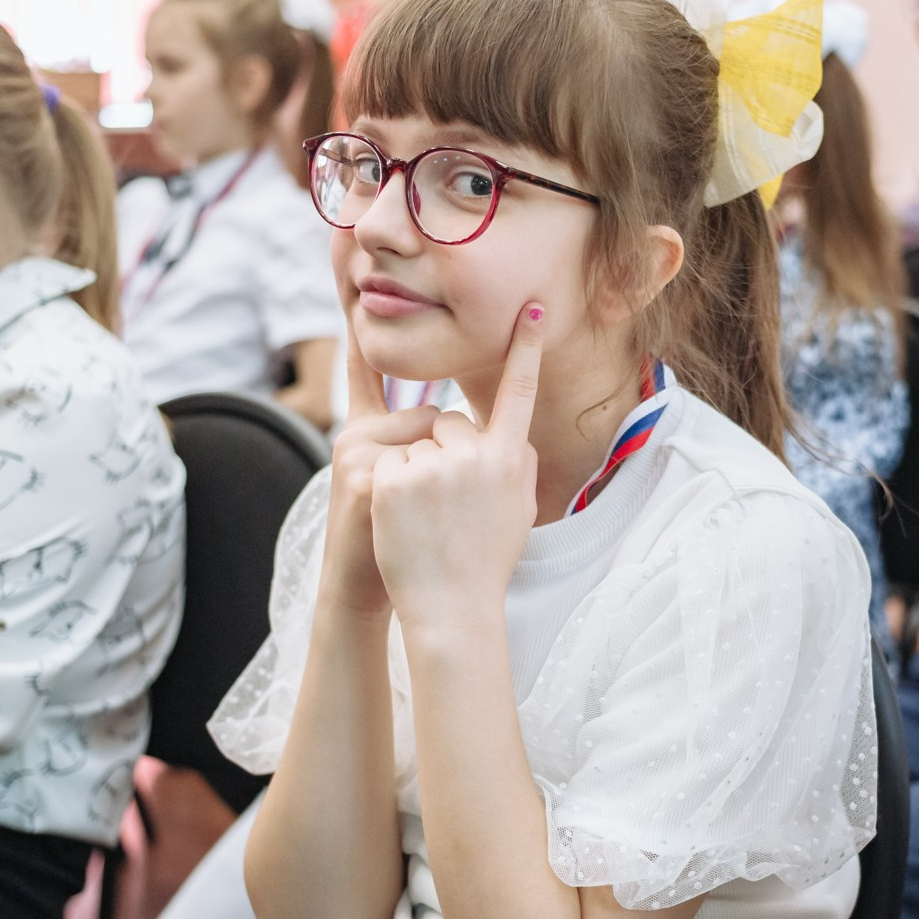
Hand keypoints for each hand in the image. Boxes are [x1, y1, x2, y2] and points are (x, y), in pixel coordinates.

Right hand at [320, 332, 443, 616]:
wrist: (369, 590)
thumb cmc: (402, 539)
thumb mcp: (407, 482)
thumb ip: (425, 445)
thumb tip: (461, 421)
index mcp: (367, 428)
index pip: (368, 363)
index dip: (351, 304)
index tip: (342, 242)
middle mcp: (357, 431)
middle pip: (435, 414)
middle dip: (453, 456)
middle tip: (431, 507)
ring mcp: (357, 449)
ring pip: (436, 434)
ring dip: (450, 475)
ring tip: (422, 516)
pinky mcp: (364, 473)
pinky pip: (428, 460)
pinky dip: (436, 491)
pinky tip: (404, 515)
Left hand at [369, 305, 542, 628]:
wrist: (450, 610)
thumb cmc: (486, 563)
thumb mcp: (519, 511)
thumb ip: (517, 465)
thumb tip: (513, 434)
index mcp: (511, 459)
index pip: (520, 393)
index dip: (525, 349)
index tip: (530, 309)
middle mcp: (476, 455)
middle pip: (449, 422)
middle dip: (441, 452)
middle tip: (446, 508)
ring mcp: (433, 464)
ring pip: (416, 441)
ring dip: (413, 470)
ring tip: (424, 521)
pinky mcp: (393, 476)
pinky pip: (389, 459)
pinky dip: (388, 486)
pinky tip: (399, 520)